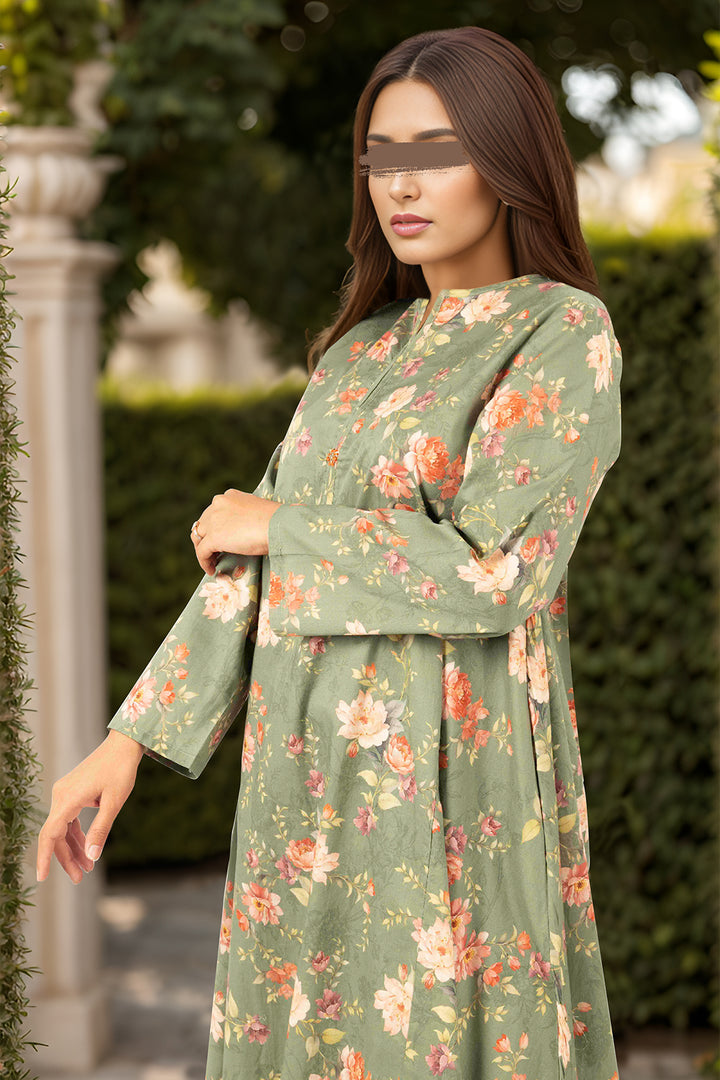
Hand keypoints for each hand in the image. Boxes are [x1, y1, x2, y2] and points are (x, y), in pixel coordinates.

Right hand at [36, 730, 144, 883]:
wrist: (123, 744)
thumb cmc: (121, 770)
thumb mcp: (114, 802)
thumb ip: (100, 829)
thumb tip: (91, 856)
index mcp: (68, 798)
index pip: (50, 834)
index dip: (45, 857)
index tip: (42, 878)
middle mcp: (61, 795)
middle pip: (56, 834)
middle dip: (66, 858)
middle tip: (80, 878)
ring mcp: (65, 792)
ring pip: (62, 828)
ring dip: (73, 848)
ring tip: (87, 868)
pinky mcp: (72, 791)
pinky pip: (69, 818)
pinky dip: (76, 834)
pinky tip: (86, 847)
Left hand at [191, 490, 281, 575]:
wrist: (279, 525)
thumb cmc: (277, 521)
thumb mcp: (257, 512)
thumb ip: (244, 517)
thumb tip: (243, 533)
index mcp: (230, 496)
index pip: (214, 512)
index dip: (216, 526)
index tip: (222, 539)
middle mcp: (218, 504)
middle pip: (203, 523)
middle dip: (206, 537)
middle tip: (214, 552)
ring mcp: (214, 520)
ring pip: (198, 537)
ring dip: (203, 549)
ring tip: (212, 561)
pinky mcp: (214, 537)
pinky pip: (202, 552)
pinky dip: (204, 562)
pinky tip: (212, 570)